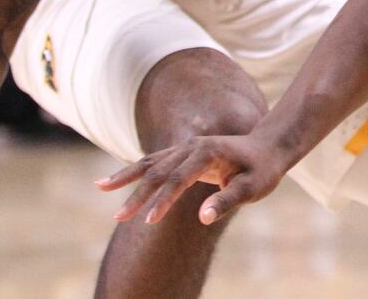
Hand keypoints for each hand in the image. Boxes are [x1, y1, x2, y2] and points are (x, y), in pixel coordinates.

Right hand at [95, 133, 287, 225]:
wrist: (268, 147)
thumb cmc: (262, 170)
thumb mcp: (253, 187)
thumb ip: (228, 201)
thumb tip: (203, 218)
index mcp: (208, 153)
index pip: (179, 180)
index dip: (163, 201)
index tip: (149, 222)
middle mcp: (192, 146)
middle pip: (159, 171)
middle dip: (138, 195)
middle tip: (120, 218)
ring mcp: (185, 147)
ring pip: (150, 163)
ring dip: (126, 178)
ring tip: (99, 188)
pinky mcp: (181, 153)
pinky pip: (152, 162)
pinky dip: (132, 171)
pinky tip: (113, 181)